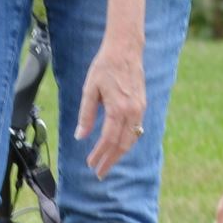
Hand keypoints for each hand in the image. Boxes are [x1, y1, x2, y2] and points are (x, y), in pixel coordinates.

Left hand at [75, 35, 148, 177]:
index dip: (99, 154)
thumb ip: (86, 115)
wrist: (125, 50)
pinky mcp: (142, 105)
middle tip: (100, 173)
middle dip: (111, 160)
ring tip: (108, 162)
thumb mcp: (90, 90)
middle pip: (122, 144)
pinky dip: (127, 141)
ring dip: (120, 153)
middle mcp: (133, 111)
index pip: (108, 139)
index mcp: (118, 108)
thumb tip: (80, 136)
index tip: (91, 165)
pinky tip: (118, 146)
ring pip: (131, 139)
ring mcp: (140, 109)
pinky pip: (136, 130)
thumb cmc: (104, 67)